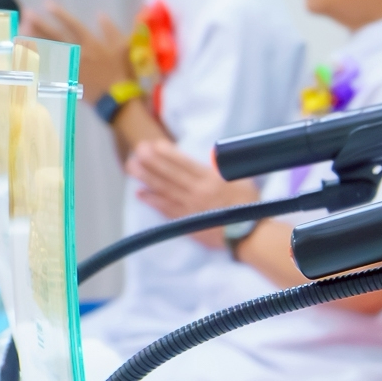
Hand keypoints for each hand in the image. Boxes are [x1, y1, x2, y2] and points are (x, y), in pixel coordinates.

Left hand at [26, 1, 134, 89]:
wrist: (118, 98)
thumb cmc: (123, 71)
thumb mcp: (123, 47)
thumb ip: (111, 30)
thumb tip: (101, 15)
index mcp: (92, 44)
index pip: (73, 25)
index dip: (60, 14)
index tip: (47, 4)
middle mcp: (78, 53)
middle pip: (55, 36)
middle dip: (40, 24)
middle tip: (27, 14)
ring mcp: (70, 66)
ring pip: (48, 51)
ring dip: (34, 40)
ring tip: (21, 31)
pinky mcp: (66, 79)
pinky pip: (47, 68)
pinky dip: (37, 61)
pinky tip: (26, 55)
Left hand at [126, 140, 257, 244]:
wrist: (249, 236)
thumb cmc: (249, 206)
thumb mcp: (242, 181)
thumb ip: (226, 169)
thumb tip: (212, 159)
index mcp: (212, 181)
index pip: (185, 164)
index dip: (168, 154)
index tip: (155, 144)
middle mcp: (197, 193)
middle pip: (170, 175)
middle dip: (152, 162)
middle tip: (137, 151)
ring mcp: (190, 208)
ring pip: (164, 190)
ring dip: (146, 178)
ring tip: (132, 167)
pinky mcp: (187, 222)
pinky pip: (165, 209)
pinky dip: (152, 201)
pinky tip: (140, 193)